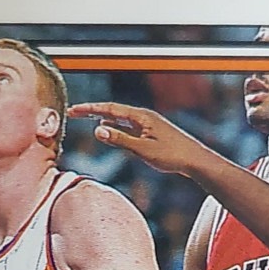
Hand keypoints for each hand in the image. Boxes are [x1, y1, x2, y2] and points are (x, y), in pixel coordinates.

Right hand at [68, 101, 202, 175]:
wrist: (195, 160)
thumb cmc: (173, 155)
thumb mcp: (143, 149)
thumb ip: (120, 139)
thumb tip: (98, 130)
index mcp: (141, 117)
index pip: (110, 109)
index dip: (89, 109)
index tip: (73, 110)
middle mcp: (143, 116)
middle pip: (112, 110)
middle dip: (92, 110)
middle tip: (74, 112)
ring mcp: (147, 123)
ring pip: (119, 116)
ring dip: (101, 116)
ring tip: (85, 116)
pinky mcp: (150, 131)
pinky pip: (126, 124)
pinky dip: (113, 124)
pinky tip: (109, 127)